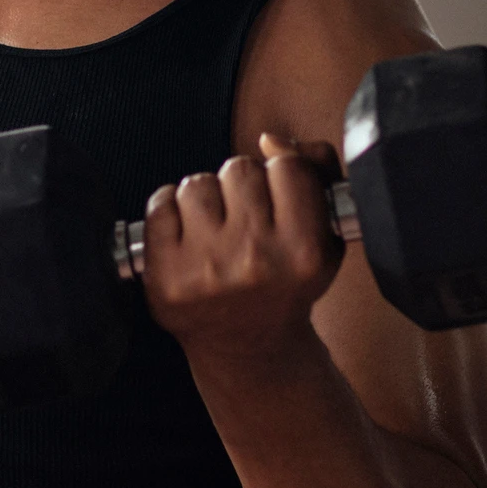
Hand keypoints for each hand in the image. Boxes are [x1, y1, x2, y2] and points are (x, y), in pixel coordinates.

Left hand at [140, 132, 346, 365]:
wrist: (250, 348)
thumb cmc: (287, 280)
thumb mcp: (327, 232)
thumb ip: (317, 170)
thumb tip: (271, 140)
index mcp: (303, 251)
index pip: (288, 166)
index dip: (282, 176)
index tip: (279, 200)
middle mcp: (256, 260)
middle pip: (239, 168)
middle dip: (241, 186)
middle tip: (245, 220)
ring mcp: (206, 270)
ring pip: (197, 183)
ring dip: (205, 199)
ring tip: (216, 230)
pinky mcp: (165, 279)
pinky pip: (159, 205)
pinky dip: (169, 212)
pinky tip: (186, 237)